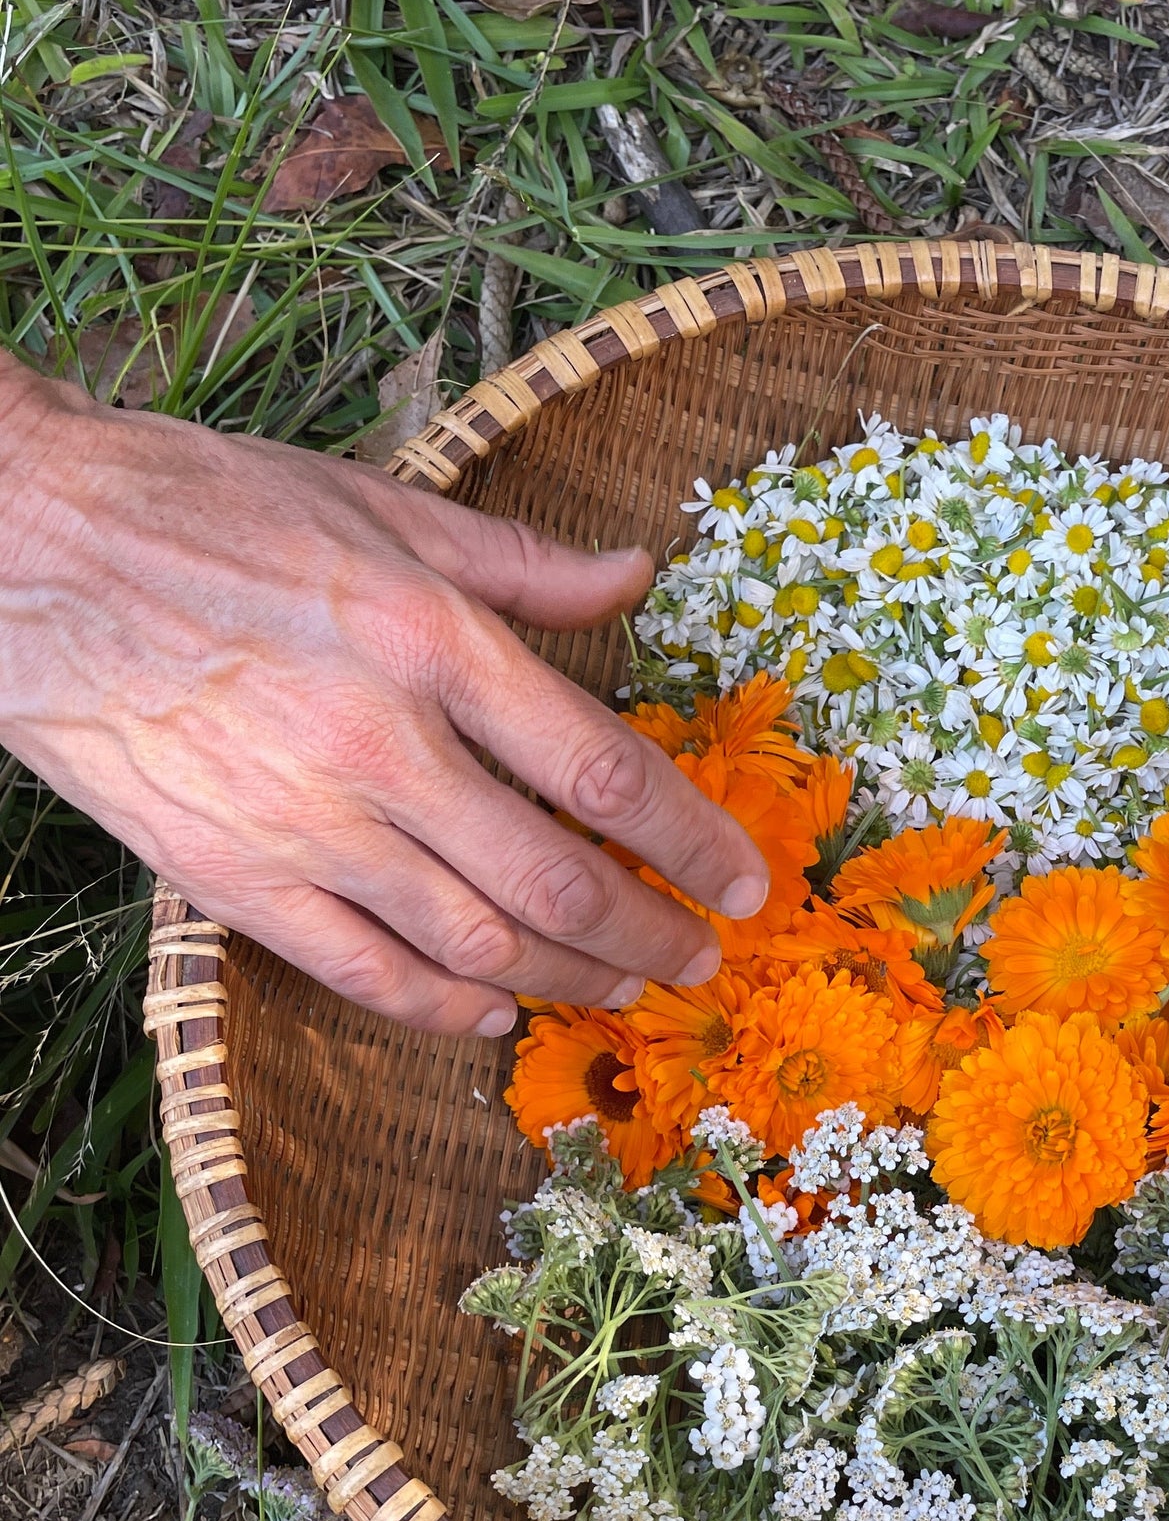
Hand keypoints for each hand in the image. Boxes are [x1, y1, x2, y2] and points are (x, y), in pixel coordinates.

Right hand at [0, 358, 767, 1034]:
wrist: (19, 552)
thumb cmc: (205, 513)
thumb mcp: (381, 510)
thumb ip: (521, 565)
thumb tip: (638, 574)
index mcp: (433, 643)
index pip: (604, 770)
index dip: (692, 842)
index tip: (743, 883)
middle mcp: (383, 747)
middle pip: (557, 878)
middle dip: (649, 932)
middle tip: (699, 959)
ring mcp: (305, 825)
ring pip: (475, 940)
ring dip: (569, 976)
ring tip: (625, 988)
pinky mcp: (232, 879)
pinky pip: (363, 973)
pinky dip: (442, 1006)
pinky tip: (494, 1010)